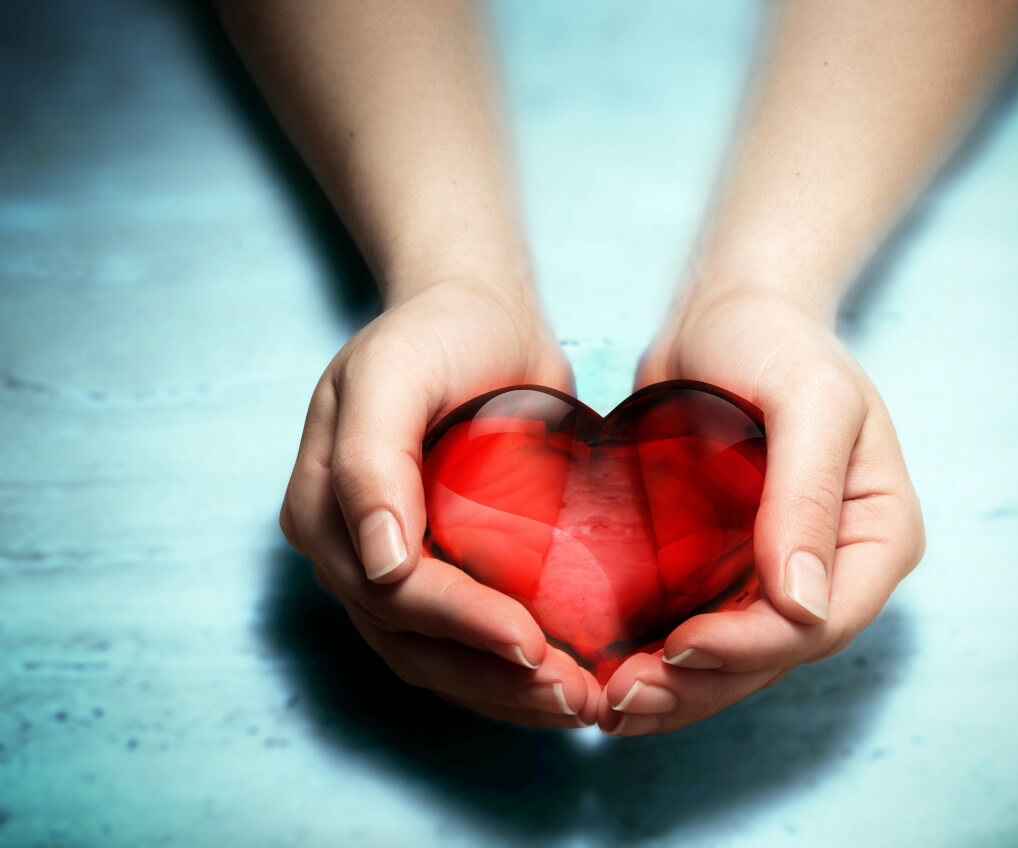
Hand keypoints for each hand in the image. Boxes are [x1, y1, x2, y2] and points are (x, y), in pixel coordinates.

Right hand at [280, 279, 601, 727]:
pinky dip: (509, 672)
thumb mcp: (395, 369)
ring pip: (438, 658)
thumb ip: (370, 456)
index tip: (532, 644)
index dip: (460, 624)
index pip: (392, 592)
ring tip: (578, 704)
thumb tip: (376, 561)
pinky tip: (563, 681)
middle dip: (493, 678)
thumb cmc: (440, 332)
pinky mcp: (442, 568)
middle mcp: (350, 548)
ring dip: (505, 692)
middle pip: (414, 641)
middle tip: (574, 696)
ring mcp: (395, 564)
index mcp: (324, 507)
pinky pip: (463, 641)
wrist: (480, 316)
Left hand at [598, 288, 924, 734]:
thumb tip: (805, 605)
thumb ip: (808, 496)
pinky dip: (660, 658)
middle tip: (624, 697)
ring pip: (735, 658)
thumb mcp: (809, 400)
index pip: (825, 623)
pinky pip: (701, 627)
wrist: (723, 313)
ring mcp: (778, 570)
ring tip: (609, 703)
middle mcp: (834, 565)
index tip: (679, 647)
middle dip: (702, 685)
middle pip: (776, 654)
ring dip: (676, 690)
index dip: (753, 648)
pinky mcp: (725, 564)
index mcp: (876, 534)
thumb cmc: (774, 340)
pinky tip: (611, 671)